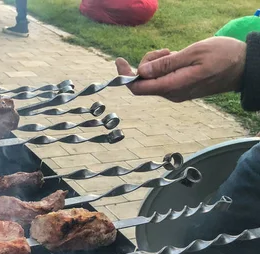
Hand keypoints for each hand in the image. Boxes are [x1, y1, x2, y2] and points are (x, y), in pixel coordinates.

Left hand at [115, 37, 245, 101]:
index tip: (119, 61)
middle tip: (164, 51)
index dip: (125, 76)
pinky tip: (175, 57)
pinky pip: (162, 78)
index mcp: (173, 86)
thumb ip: (166, 64)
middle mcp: (171, 93)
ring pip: (152, 79)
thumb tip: (141, 72)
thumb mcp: (193, 53)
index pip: (138, 88)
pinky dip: (163, 66)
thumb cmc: (222, 56)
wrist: (244, 67)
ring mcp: (175, 92)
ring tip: (173, 52)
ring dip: (156, 63)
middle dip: (146, 63)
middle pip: (143, 81)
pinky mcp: (179, 88)